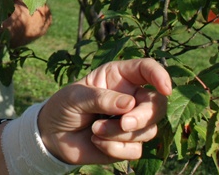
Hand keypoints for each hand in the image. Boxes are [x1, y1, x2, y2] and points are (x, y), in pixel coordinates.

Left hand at [39, 58, 171, 164]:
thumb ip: (101, 98)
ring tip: (95, 130)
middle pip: (157, 104)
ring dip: (120, 133)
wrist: (52, 135)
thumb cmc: (64, 107)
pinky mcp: (128, 143)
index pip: (146, 69)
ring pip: (148, 129)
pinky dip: (115, 148)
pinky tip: (97, 142)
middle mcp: (130, 97)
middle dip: (144, 116)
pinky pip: (135, 149)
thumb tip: (129, 104)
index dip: (160, 75)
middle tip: (124, 123)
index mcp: (119, 77)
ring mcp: (131, 121)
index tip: (165, 88)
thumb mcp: (75, 97)